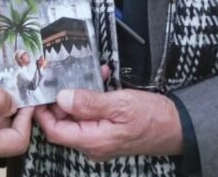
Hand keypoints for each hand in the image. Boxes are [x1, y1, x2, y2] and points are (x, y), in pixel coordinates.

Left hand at [34, 87, 181, 161]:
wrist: (179, 127)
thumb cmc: (153, 117)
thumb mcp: (121, 104)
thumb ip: (89, 103)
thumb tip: (62, 98)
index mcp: (93, 141)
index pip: (55, 131)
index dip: (42, 112)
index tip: (38, 91)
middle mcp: (93, 144)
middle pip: (63, 123)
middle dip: (62, 97)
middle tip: (63, 74)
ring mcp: (101, 138)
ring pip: (78, 115)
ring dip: (80, 93)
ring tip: (89, 73)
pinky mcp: (108, 130)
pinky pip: (92, 114)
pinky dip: (93, 96)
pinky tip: (102, 77)